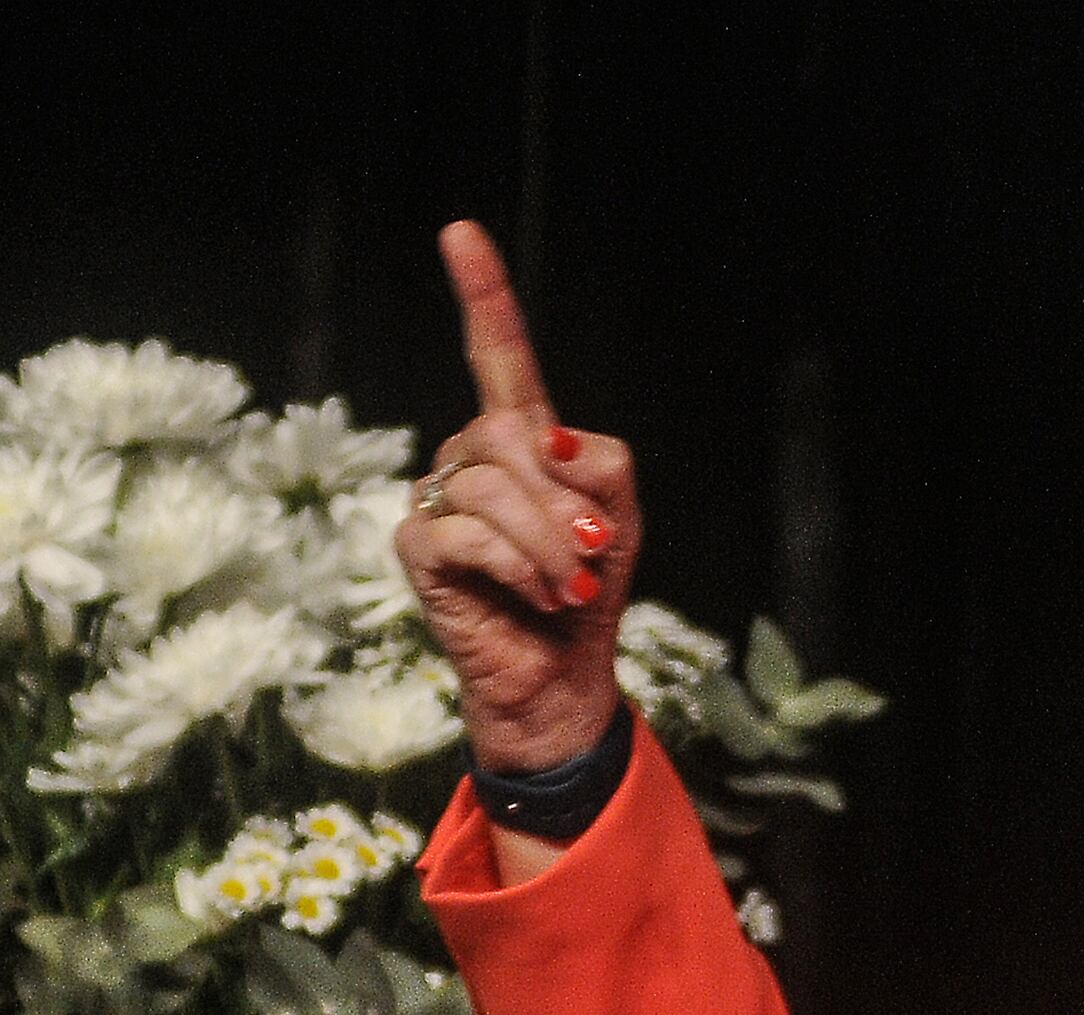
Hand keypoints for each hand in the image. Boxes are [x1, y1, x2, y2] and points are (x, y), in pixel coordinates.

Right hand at [396, 220, 639, 772]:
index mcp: (522, 437)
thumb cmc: (590, 586)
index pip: (499, 356)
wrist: (562, 666)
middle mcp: (471, 454)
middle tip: (593, 553)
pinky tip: (538, 597)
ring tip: (569, 586)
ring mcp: (437, 495)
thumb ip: (601, 465)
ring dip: (550, 547)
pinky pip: (466, 534)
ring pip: (493, 488)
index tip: (461, 232)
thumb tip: (552, 439)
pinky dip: (519, 569)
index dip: (483, 296)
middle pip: (512, 435)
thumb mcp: (620, 518)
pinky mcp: (416, 544)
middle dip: (565, 501)